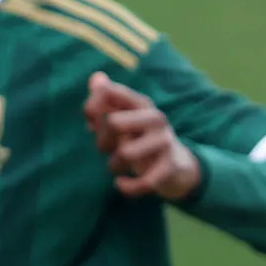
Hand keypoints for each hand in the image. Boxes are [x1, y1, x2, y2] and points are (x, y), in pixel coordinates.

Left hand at [84, 73, 202, 199]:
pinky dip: (128, 186)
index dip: (91, 108)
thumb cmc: (137, 137)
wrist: (175, 165)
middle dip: (101, 140)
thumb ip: (103, 100)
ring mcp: (165, 141)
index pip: (108, 93)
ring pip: (126, 153)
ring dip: (114, 164)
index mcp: (140, 102)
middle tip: (105, 148)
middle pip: (112, 122)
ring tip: (117, 164)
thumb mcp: (120, 117)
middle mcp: (155, 118)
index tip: (90, 121)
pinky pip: (144, 180)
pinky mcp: (170, 166)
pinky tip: (121, 184)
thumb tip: (96, 78)